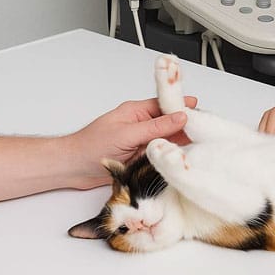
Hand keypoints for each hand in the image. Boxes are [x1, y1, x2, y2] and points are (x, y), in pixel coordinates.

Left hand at [64, 96, 197, 187]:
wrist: (71, 168)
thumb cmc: (89, 146)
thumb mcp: (127, 134)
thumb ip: (156, 127)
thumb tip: (180, 117)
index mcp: (136, 111)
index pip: (165, 105)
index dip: (183, 107)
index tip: (200, 110)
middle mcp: (140, 125)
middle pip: (169, 123)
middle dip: (185, 126)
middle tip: (203, 132)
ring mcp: (140, 142)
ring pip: (166, 140)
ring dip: (178, 144)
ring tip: (197, 146)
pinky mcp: (139, 158)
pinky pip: (159, 155)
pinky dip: (169, 157)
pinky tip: (179, 159)